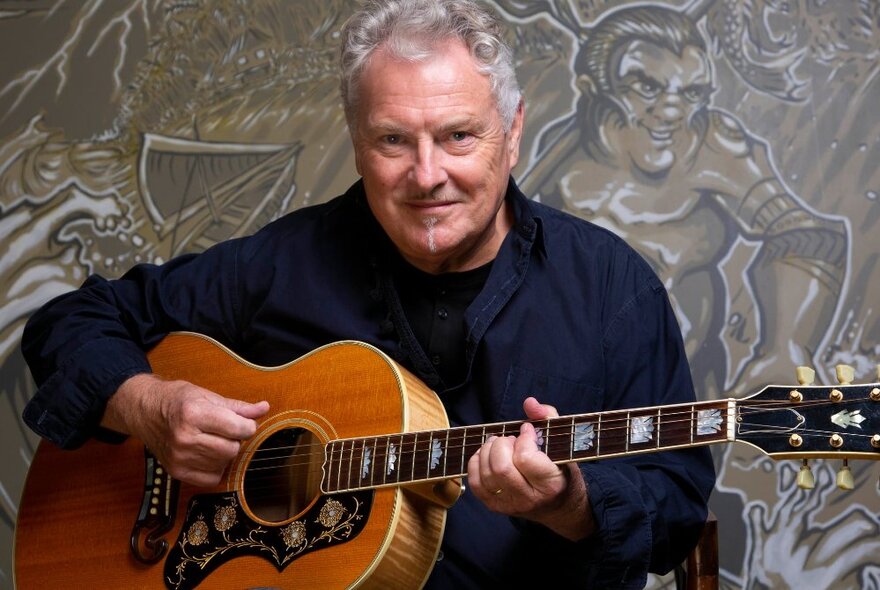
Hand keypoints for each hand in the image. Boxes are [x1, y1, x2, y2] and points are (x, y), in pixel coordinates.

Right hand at [101, 373, 269, 486]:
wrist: (144, 412)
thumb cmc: (177, 400)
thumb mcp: (208, 396)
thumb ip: (238, 407)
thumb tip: (263, 408)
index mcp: (194, 414)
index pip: (238, 429)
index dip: (247, 426)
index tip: (242, 422)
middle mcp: (185, 438)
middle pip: (232, 448)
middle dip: (234, 439)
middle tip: (223, 429)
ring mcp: (180, 458)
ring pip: (224, 463)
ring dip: (224, 452)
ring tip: (211, 439)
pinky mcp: (177, 472)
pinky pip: (212, 478)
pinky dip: (215, 467)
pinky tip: (206, 453)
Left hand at [467, 397, 594, 540]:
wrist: (559, 507)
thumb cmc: (561, 471)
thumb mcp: (563, 444)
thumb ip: (548, 418)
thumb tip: (529, 402)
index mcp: (551, 485)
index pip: (526, 458)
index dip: (524, 438)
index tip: (528, 431)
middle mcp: (529, 499)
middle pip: (501, 467)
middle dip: (502, 444)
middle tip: (511, 439)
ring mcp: (509, 505)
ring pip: (486, 474)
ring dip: (488, 450)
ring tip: (500, 445)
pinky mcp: (494, 505)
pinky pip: (475, 483)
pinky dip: (477, 462)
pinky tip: (487, 454)